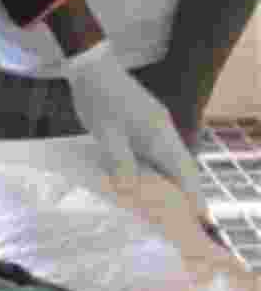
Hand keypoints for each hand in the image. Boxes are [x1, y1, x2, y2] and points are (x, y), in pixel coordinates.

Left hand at [65, 41, 206, 216]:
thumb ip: (120, 163)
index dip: (192, 195)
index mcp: (159, 134)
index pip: (183, 170)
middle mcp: (163, 132)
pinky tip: (148, 187)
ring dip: (171, 185)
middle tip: (187, 222)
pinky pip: (157, 156)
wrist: (92, 68)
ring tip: (169, 211)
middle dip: (185, 195)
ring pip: (169, 163)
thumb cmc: (99, 100)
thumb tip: (130, 192)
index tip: (199, 218)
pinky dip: (157, 174)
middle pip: (181, 168)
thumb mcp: (107, 134)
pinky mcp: (144, 127)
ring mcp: (155, 128)